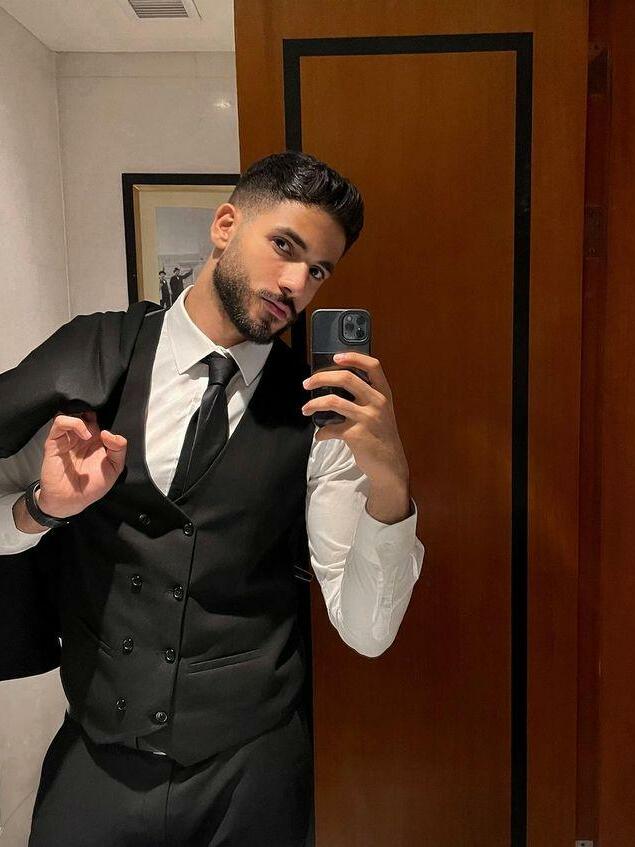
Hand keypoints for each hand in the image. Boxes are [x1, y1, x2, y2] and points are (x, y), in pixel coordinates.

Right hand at [37, 410, 127, 518]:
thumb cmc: (92, 487)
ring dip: (83, 418)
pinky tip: (84, 435)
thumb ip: (119, 449)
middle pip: (86, 412)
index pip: (100, 419)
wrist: (71, 500)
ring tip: (90, 434)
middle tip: (98, 425)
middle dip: (93, 414)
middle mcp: (81, 437)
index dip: (107, 418)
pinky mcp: (55, 441)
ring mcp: (68, 437)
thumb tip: (109, 433)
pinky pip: (60, 421)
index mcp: (96, 441)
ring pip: (73, 413)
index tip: (110, 430)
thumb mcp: (115, 468)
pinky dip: (73, 423)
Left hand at [301, 352, 409, 486]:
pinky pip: (330, 429)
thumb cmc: (382, 436)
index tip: (336, 357)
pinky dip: (321, 433)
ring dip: (313, 404)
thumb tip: (336, 385)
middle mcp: (377, 402)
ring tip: (305, 408)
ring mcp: (367, 418)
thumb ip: (366, 397)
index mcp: (384, 393)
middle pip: (346, 378)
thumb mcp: (382, 412)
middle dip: (321, 378)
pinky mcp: (356, 435)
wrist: (390, 464)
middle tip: (307, 383)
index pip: (372, 366)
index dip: (353, 357)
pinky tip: (320, 435)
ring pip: (332, 401)